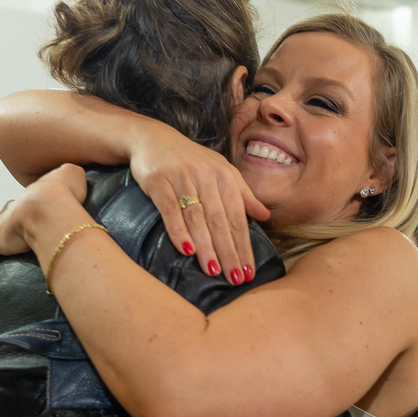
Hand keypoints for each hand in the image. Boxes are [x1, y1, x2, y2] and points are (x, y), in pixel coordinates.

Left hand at [0, 164, 87, 261]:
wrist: (49, 206)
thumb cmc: (63, 192)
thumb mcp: (73, 174)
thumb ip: (72, 174)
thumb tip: (74, 173)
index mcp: (34, 196)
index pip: (25, 201)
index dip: (23, 206)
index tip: (23, 209)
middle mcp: (16, 208)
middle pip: (5, 212)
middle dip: (3, 218)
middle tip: (1, 223)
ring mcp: (6, 224)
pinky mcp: (0, 242)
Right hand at [130, 130, 269, 285]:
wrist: (152, 138)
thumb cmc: (191, 160)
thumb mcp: (221, 171)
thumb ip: (243, 194)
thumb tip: (266, 216)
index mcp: (225, 176)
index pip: (237, 217)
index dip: (244, 245)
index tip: (248, 271)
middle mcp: (206, 176)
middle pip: (220, 221)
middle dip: (229, 252)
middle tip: (235, 278)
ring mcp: (182, 178)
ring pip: (197, 218)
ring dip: (207, 247)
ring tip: (214, 271)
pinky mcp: (158, 181)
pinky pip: (170, 210)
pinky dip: (178, 231)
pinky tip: (186, 250)